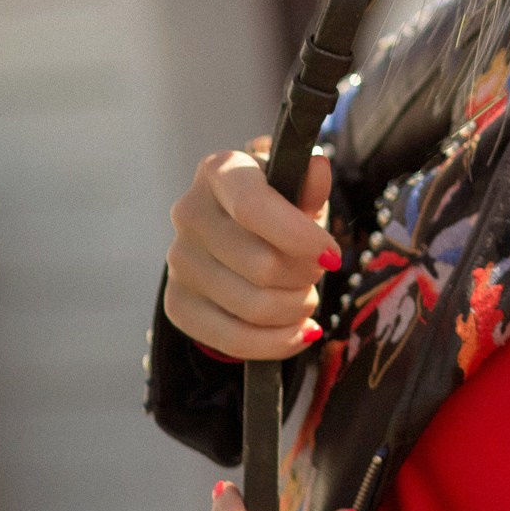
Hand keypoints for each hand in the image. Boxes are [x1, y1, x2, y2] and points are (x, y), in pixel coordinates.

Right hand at [165, 137, 339, 359]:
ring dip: (297, 310)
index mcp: (219, 172)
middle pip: (263, 266)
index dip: (300, 238)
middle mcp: (189, 213)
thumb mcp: (298, 191)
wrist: (241, 237)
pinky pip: (234, 340)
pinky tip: (299, 331)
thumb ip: (309, 185)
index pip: (254, 208)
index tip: (332, 256)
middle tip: (317, 272)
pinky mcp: (177, 304)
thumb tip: (317, 167)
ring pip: (254, 308)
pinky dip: (278, 342)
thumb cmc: (278, 209)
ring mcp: (178, 261)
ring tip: (305, 298)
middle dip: (306, 277)